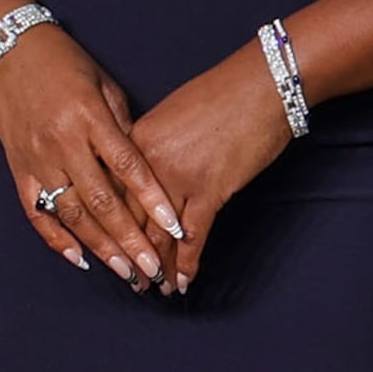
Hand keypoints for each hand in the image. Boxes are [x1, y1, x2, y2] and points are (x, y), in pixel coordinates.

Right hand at [0, 27, 184, 290]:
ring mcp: (37, 159)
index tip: (175, 228)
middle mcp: (62, 143)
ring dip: (100, 247)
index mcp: (89, 117)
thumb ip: (124, 130)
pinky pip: (36, 212)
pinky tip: (79, 259)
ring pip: (71, 214)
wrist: (11, 51)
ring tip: (126, 273)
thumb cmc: (67, 64)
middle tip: (153, 269)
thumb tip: (144, 173)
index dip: (152, 199)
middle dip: (130, 239)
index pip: (127, 166)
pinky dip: (56, 239)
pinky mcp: (17, 169)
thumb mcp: (105, 86)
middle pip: (101, 201)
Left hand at [127, 51, 300, 293]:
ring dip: (156, 266)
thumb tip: (149, 179)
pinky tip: (183, 282)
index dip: (110, 227)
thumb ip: (154, 147)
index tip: (109, 248)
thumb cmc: (223, 94)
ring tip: (152, 288)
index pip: (113, 194)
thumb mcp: (172, 115)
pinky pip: (193, 236)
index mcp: (134, 141)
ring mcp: (178, 178)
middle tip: (128, 279)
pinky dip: (188, 263)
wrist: (262, 83)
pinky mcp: (210, 189)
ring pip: (159, 234)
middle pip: (130, 219)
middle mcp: (149, 163)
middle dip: (128, 255)